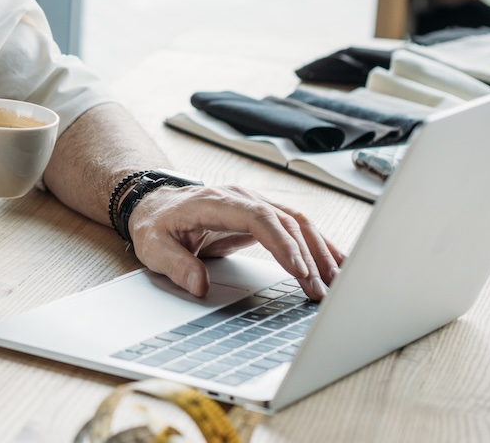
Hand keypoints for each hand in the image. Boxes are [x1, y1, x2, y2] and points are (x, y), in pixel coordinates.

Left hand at [127, 184, 344, 299]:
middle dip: (307, 256)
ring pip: (297, 223)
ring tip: (335, 284)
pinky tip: (336, 264)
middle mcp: (240, 198)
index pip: (257, 217)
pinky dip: (317, 245)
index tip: (297, 270)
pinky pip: (295, 228)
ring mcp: (253, 204)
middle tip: (320, 291)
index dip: (281, 242)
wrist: (155, 206)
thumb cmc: (156, 225)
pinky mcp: (262, 217)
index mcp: (214, 203)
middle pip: (285, 221)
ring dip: (319, 252)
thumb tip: (198, 286)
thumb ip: (175, 265)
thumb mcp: (153, 247)